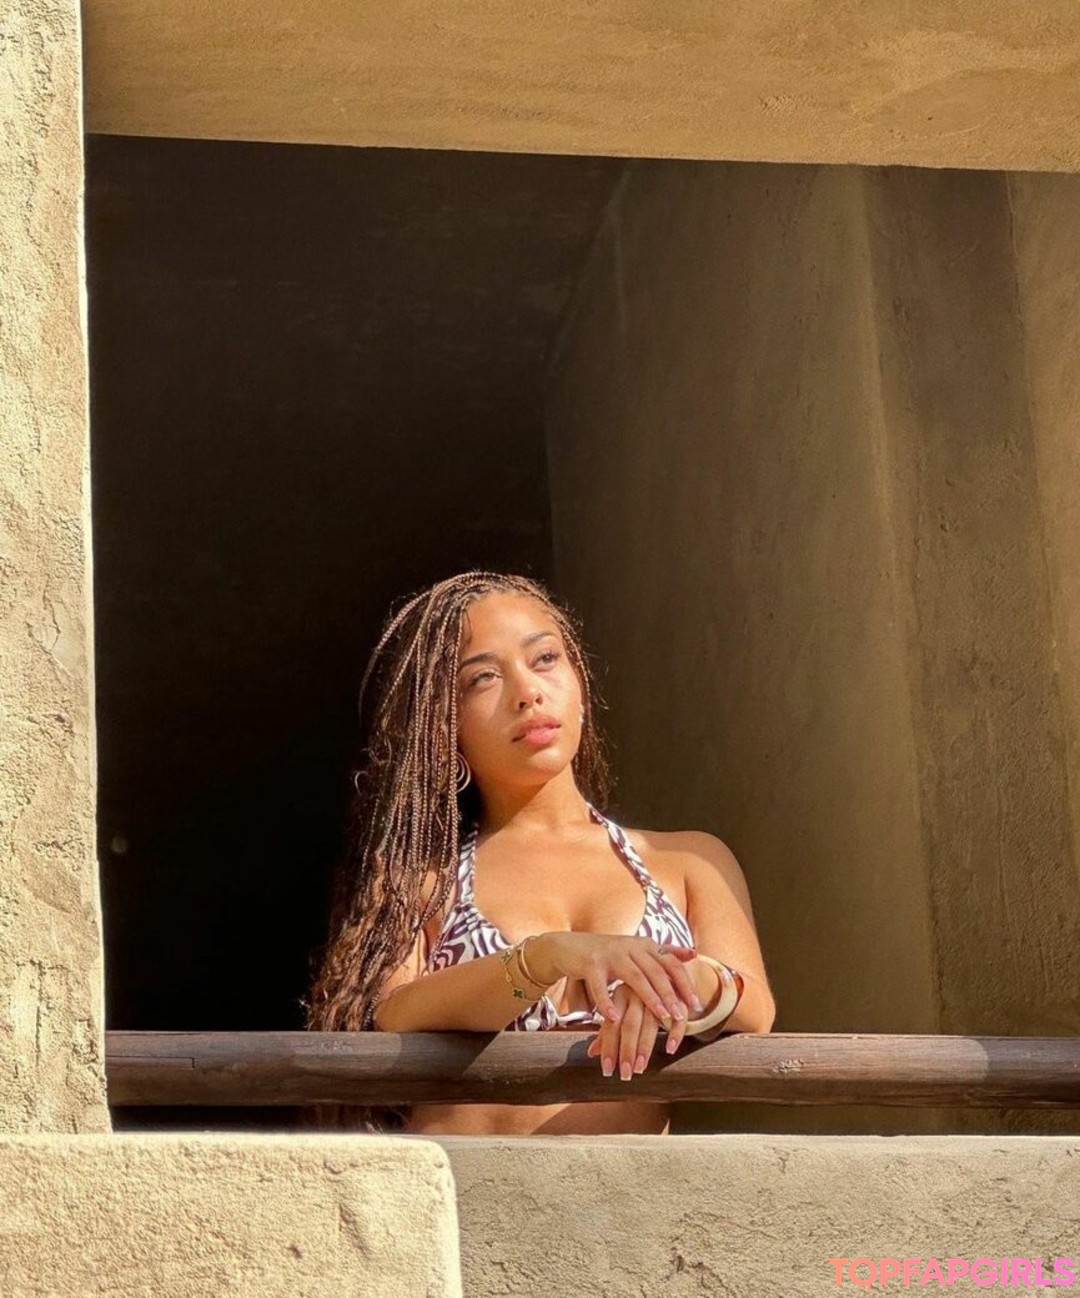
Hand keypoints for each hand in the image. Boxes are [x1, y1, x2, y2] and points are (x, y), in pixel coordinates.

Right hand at [528, 932, 702, 1024]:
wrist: (569, 946)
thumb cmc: (607, 954)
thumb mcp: (637, 950)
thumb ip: (664, 952)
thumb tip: (694, 953)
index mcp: (643, 945)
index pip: (670, 963)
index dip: (684, 983)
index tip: (697, 1004)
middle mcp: (629, 946)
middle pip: (655, 970)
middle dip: (671, 994)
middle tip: (681, 1016)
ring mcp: (609, 954)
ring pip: (634, 976)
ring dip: (650, 997)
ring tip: (661, 1016)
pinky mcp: (590, 964)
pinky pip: (600, 985)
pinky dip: (607, 1002)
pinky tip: (614, 1018)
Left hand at [586, 982, 689, 1078]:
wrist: (665, 972)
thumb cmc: (638, 996)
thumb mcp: (620, 1009)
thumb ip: (607, 1030)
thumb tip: (592, 1052)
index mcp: (620, 994)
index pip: (612, 1024)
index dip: (609, 1047)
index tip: (607, 1070)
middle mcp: (637, 992)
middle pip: (630, 1024)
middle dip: (627, 1051)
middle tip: (625, 1074)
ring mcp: (658, 993)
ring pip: (651, 1022)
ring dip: (646, 1047)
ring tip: (640, 1068)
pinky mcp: (679, 997)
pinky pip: (677, 1018)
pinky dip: (674, 1034)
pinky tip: (670, 1050)